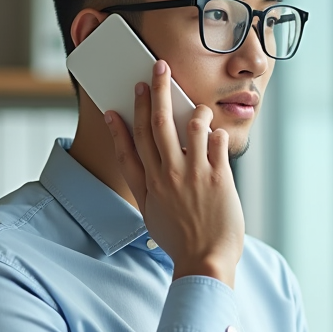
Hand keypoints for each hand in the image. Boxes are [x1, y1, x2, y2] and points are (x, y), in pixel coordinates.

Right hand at [105, 59, 244, 287]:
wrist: (205, 262)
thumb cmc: (179, 240)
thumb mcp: (150, 214)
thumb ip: (144, 184)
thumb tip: (139, 158)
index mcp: (148, 185)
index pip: (129, 146)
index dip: (120, 124)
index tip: (113, 107)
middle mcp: (167, 176)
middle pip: (156, 124)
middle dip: (156, 91)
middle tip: (158, 69)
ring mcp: (193, 175)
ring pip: (191, 125)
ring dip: (194, 110)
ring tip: (198, 107)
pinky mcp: (218, 178)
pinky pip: (217, 141)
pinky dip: (216, 132)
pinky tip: (217, 134)